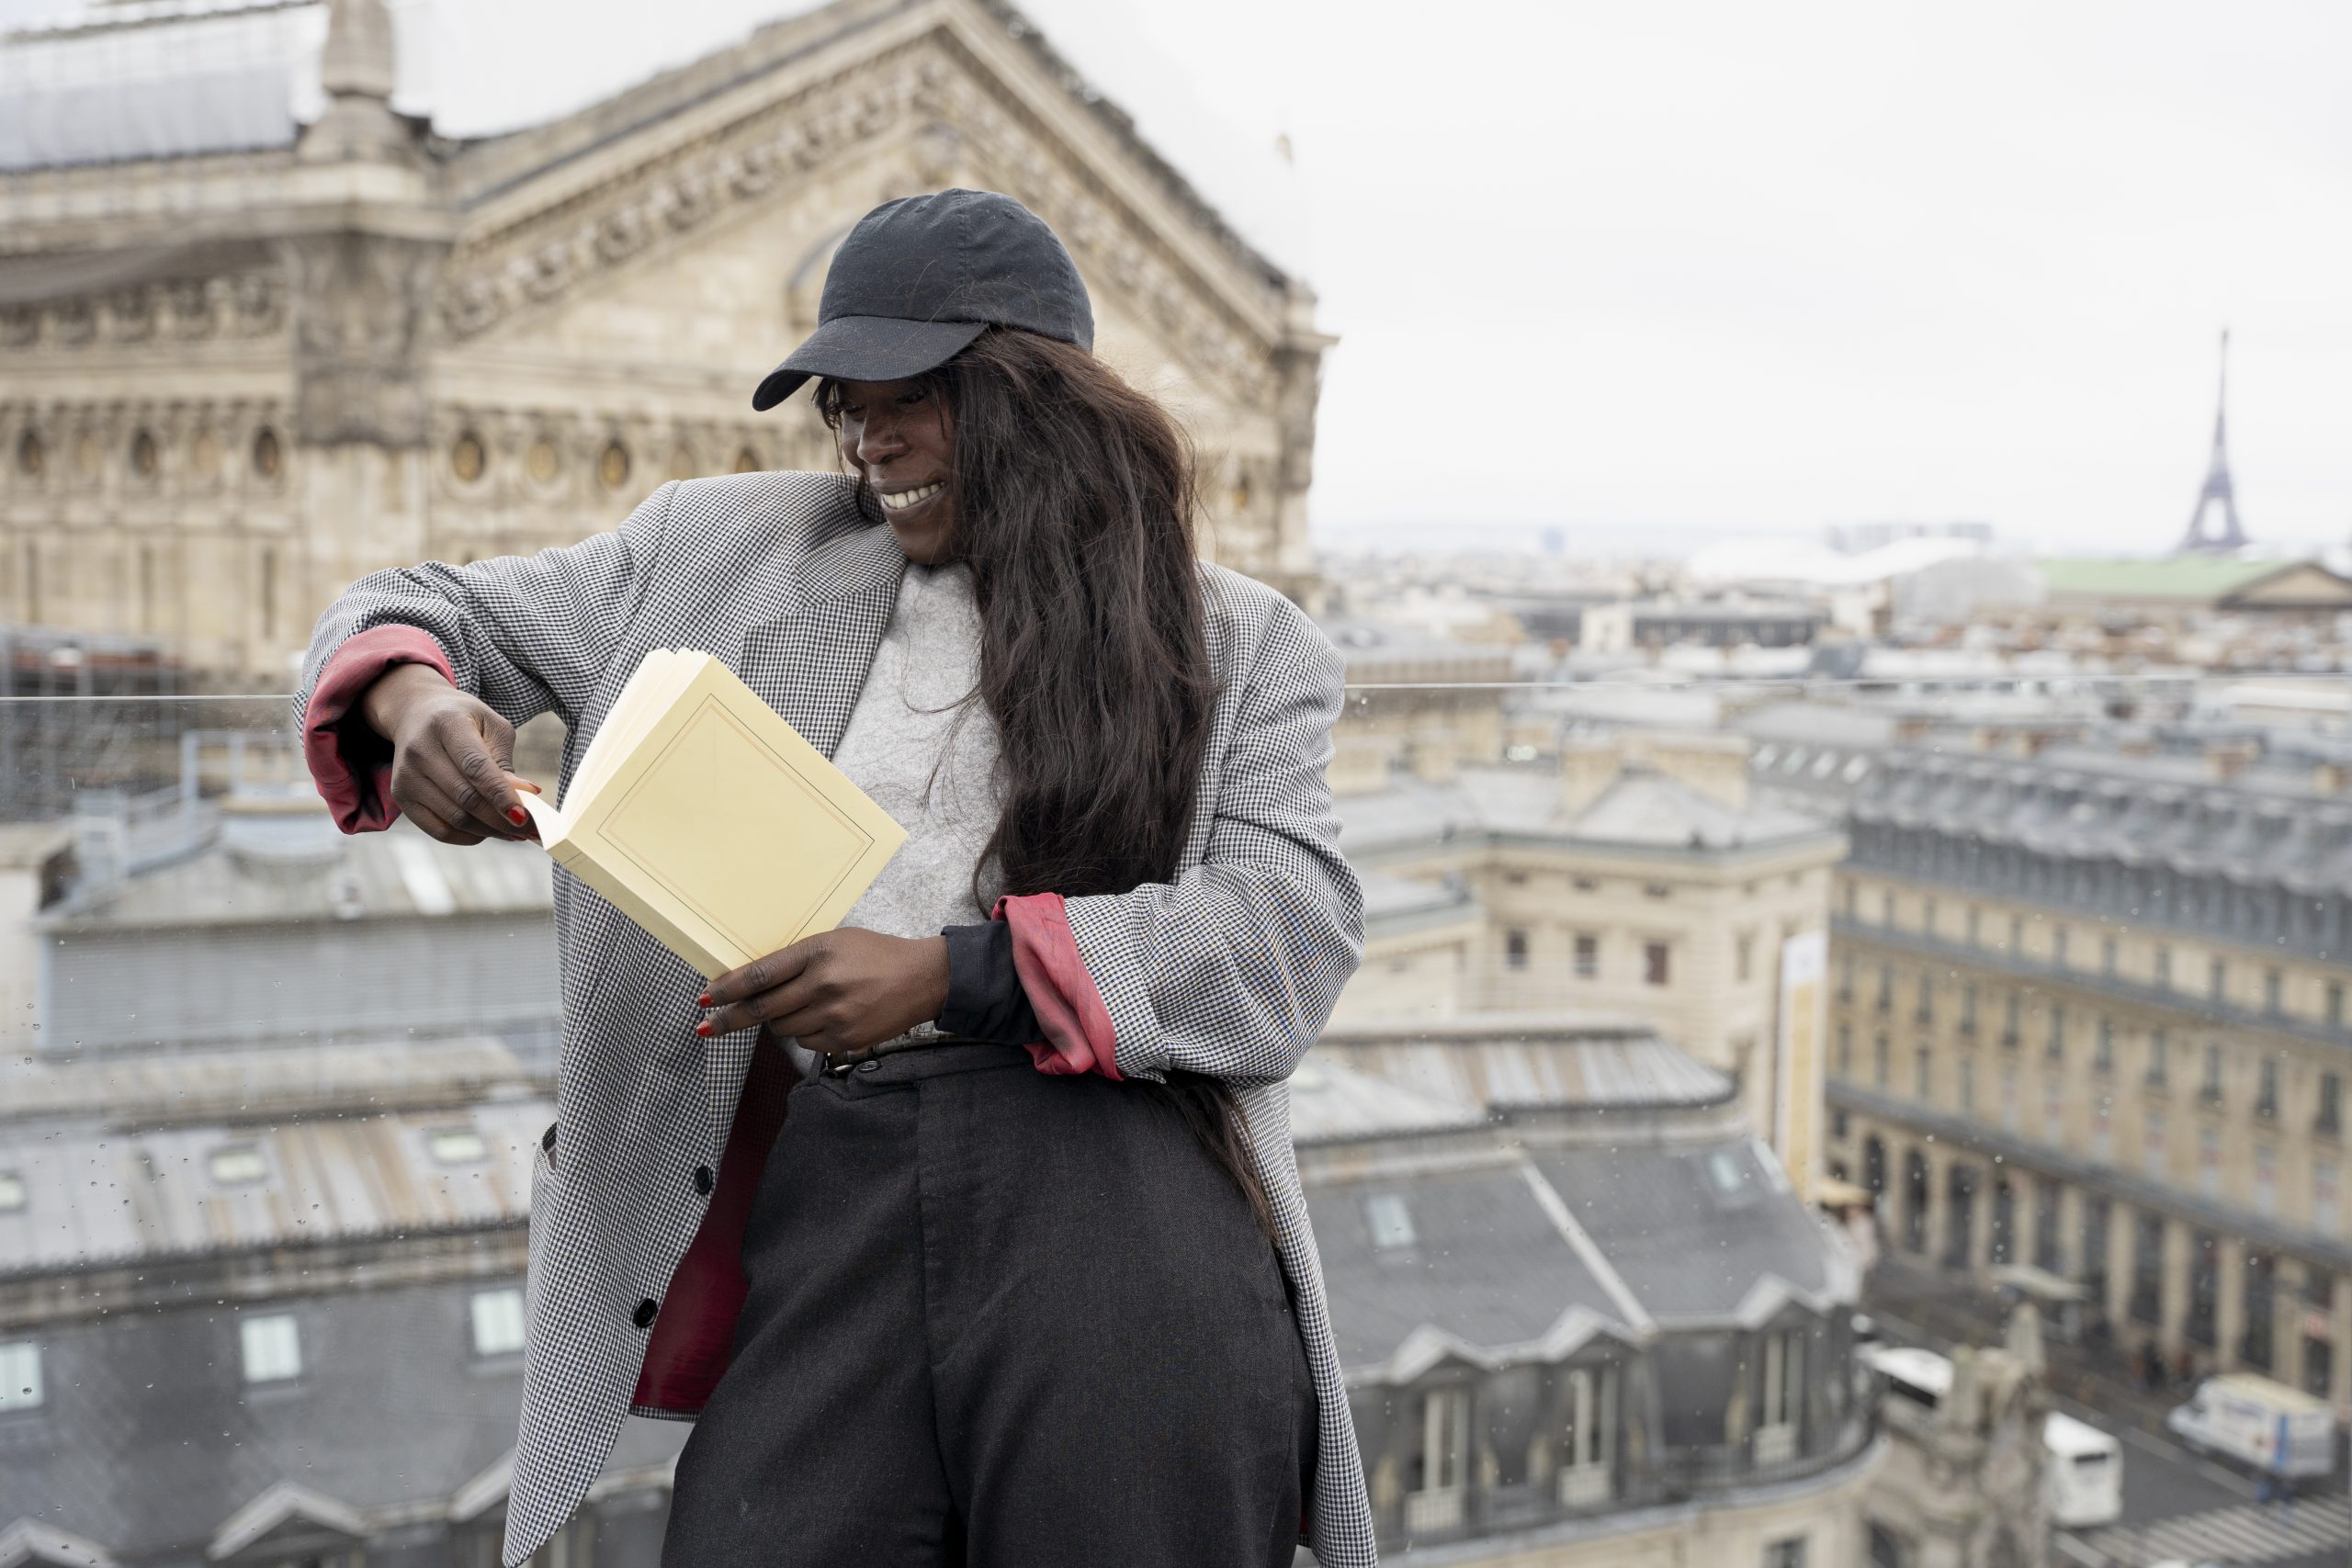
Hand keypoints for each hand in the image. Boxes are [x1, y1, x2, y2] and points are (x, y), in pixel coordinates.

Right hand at [363, 663, 541, 844]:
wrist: (416, 713)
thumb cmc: (464, 720)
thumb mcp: (491, 726)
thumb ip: (505, 761)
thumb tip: (525, 797)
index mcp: (447, 724)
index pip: (475, 767)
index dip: (501, 795)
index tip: (524, 817)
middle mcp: (420, 750)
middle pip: (465, 798)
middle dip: (502, 820)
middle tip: (530, 831)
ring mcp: (406, 776)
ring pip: (454, 818)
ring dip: (489, 831)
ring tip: (513, 832)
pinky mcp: (401, 796)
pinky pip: (438, 830)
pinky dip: (468, 837)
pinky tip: (487, 832)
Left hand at [696, 929, 950, 1055]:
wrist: (924, 979)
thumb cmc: (876, 955)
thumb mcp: (835, 942)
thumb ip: (798, 960)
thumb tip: (755, 985)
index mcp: (818, 952)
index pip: (760, 974)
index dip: (728, 988)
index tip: (706, 998)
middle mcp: (823, 984)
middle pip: (763, 1009)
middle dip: (729, 1019)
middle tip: (707, 1026)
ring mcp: (834, 1015)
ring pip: (783, 1029)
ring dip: (778, 1022)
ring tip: (799, 1006)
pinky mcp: (845, 1039)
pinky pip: (807, 1043)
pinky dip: (805, 1033)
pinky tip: (823, 1018)